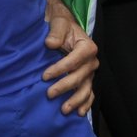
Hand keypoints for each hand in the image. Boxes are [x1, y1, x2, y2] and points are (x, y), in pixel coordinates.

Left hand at [41, 0, 97, 115]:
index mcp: (87, 47)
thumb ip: (56, 32)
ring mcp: (90, 72)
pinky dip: (85, 104)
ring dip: (75, 100)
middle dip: (64, 86)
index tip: (44, 76)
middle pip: (79, 77)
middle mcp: (92, 61)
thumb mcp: (59, 23)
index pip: (74, 61)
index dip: (60, 69)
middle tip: (49, 94)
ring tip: (64, 110)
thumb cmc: (62, 26)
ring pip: (86, 89)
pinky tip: (79, 113)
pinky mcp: (87, 79)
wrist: (66, 29)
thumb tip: (50, 44)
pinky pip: (89, 94)